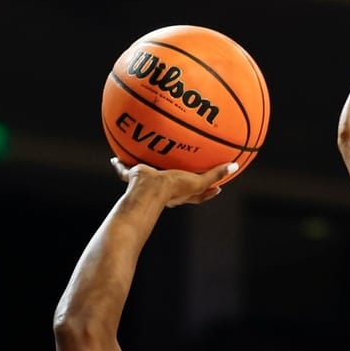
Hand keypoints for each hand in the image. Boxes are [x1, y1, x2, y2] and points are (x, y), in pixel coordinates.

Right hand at [110, 157, 237, 207]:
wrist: (149, 191)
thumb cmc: (174, 189)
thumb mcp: (198, 182)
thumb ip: (215, 174)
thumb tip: (235, 166)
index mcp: (181, 193)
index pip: (197, 192)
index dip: (207, 189)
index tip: (218, 186)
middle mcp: (165, 189)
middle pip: (173, 182)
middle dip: (177, 176)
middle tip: (183, 167)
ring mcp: (148, 184)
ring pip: (148, 175)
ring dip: (147, 169)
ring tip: (146, 157)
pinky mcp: (133, 177)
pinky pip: (124, 169)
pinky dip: (119, 164)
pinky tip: (114, 158)